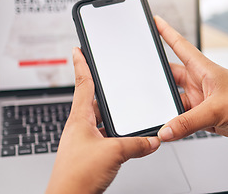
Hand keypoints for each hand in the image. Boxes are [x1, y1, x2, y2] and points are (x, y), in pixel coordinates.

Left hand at [46, 47, 159, 193]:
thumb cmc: (76, 176)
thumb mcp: (113, 153)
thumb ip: (136, 144)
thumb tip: (151, 140)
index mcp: (79, 119)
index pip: (82, 84)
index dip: (80, 64)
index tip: (77, 50)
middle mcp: (80, 127)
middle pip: (94, 102)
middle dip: (104, 92)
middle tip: (111, 81)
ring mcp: (84, 141)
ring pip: (101, 121)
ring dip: (112, 118)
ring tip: (126, 114)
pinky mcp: (89, 154)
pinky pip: (104, 138)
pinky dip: (115, 136)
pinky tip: (125, 141)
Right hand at [154, 16, 227, 145]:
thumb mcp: (217, 110)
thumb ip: (188, 122)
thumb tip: (165, 130)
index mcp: (204, 69)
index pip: (180, 45)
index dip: (166, 32)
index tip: (154, 20)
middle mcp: (200, 82)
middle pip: (171, 77)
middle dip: (157, 80)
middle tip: (141, 82)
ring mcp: (201, 100)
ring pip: (175, 101)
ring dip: (167, 108)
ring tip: (157, 115)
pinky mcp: (204, 116)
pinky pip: (183, 118)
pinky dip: (176, 124)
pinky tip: (170, 129)